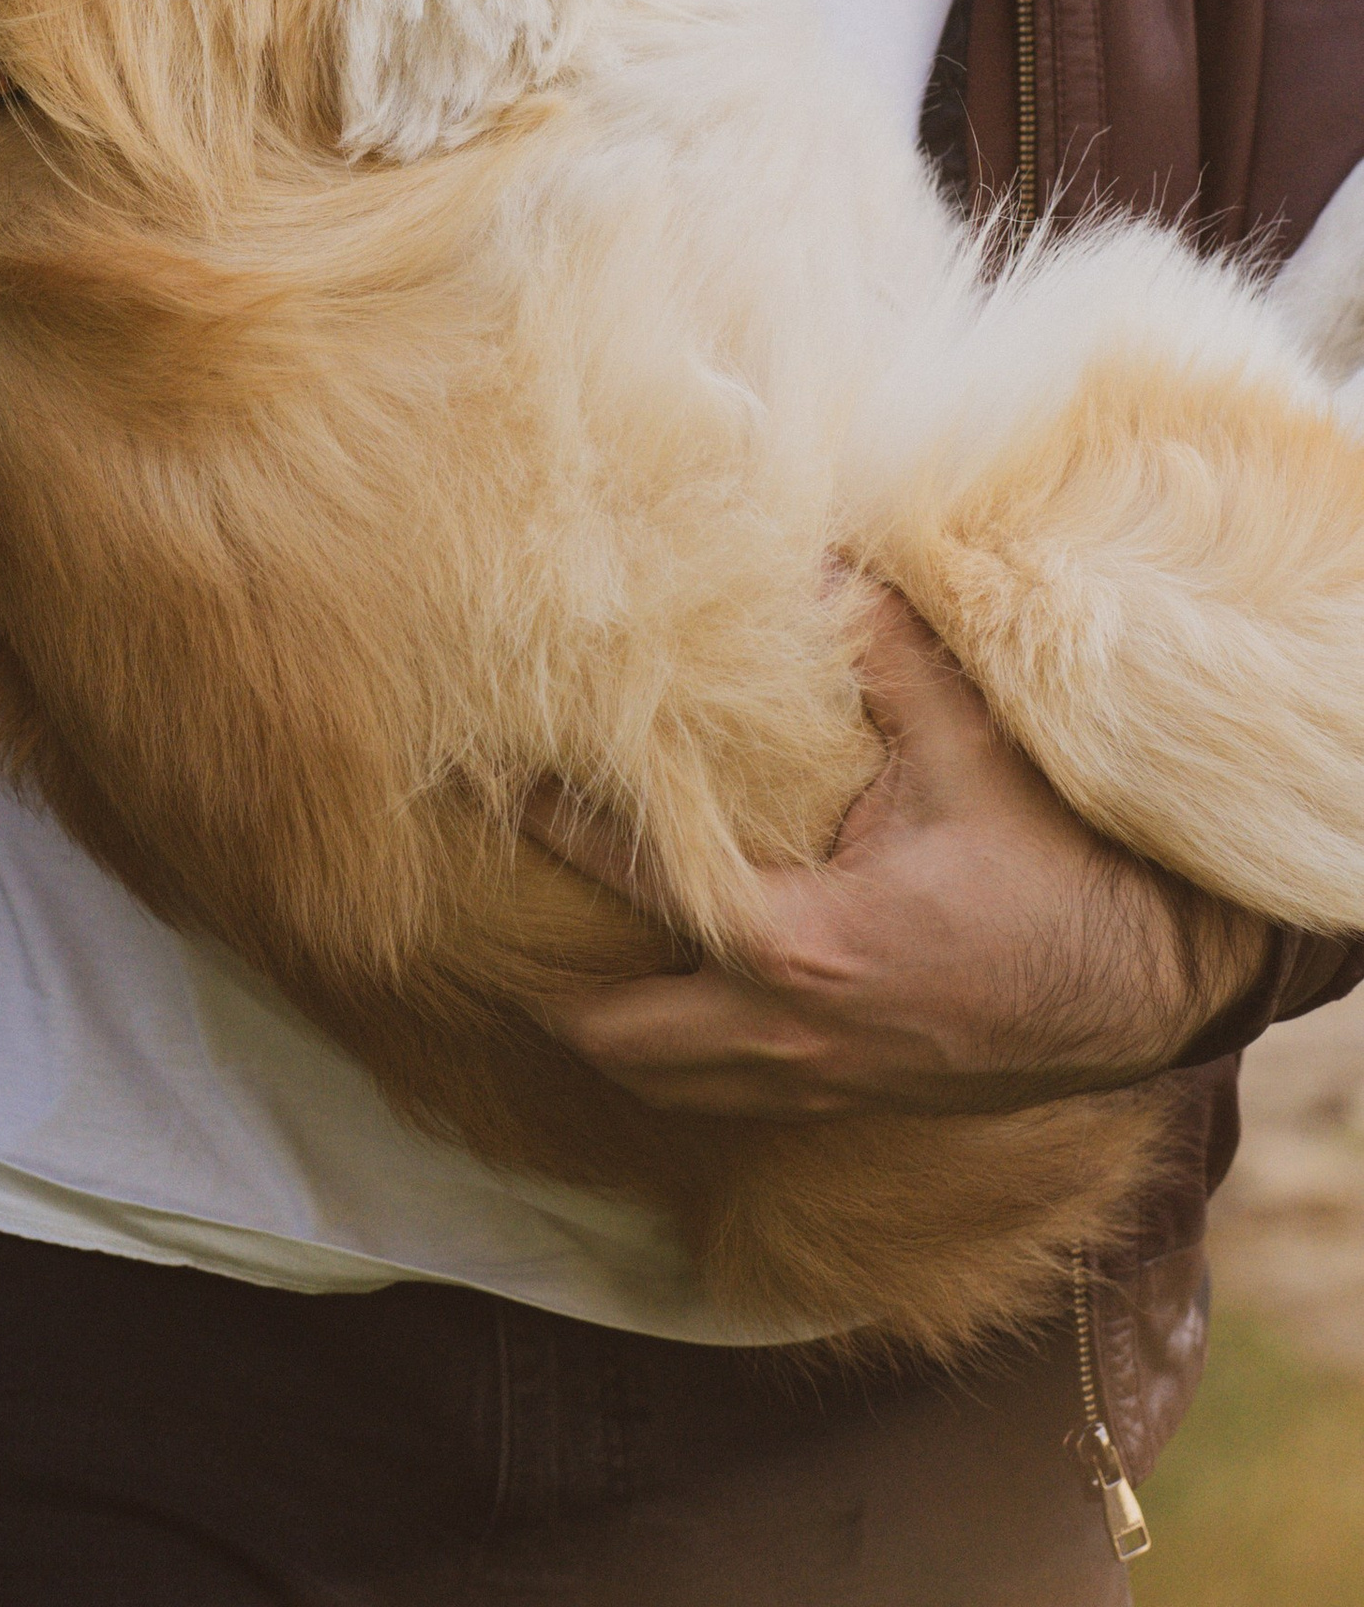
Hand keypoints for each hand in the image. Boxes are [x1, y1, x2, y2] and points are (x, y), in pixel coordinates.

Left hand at [523, 588, 1268, 1118]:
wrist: (1156, 986)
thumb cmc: (1063, 872)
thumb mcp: (970, 751)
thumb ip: (882, 654)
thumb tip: (812, 555)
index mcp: (800, 949)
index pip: (639, 884)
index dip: (560, 831)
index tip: (497, 785)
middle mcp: (791, 1037)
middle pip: (615, 1038)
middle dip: (549, 984)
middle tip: (497, 907)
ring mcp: (820, 1082)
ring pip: (665, 1084)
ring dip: (608, 1026)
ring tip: (553, 956)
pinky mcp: (852, 1098)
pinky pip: (725, 1094)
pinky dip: (675, 1055)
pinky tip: (662, 994)